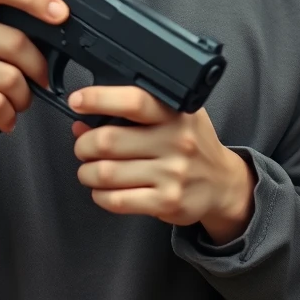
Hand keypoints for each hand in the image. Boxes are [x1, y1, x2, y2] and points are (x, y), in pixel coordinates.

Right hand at [0, 0, 68, 150]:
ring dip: (23, 94)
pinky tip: (7, 115)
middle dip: (38, 65)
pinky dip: (6, 112)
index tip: (61, 13)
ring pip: (7, 75)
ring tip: (22, 98)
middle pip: (14, 41)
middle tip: (42, 76)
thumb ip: (0, 12)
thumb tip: (52, 20)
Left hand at [70, 86, 255, 243]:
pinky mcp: (166, 201)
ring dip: (87, 172)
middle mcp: (175, 140)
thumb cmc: (192, 144)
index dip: (99, 98)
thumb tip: (81, 125)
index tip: (78, 100)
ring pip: (106, 173)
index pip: (134, 99)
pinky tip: (104, 190)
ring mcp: (172, 173)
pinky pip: (116, 200)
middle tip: (84, 147)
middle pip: (108, 140)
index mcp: (176, 112)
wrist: (222, 183)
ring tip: (90, 170)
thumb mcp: (172, 118)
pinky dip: (100, 195)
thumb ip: (131, 117)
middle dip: (84, 145)